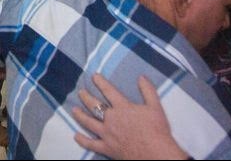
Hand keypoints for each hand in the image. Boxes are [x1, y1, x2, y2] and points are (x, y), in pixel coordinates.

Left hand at [72, 74, 186, 159]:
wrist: (156, 154)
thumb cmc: (157, 131)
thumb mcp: (155, 107)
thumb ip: (148, 90)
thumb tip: (141, 77)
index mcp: (122, 108)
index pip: (108, 91)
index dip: (100, 82)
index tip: (94, 76)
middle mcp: (111, 119)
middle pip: (94, 105)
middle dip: (86, 97)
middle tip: (80, 92)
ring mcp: (107, 134)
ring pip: (89, 122)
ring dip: (80, 115)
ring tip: (74, 110)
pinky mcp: (107, 148)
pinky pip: (91, 144)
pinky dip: (83, 140)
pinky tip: (76, 136)